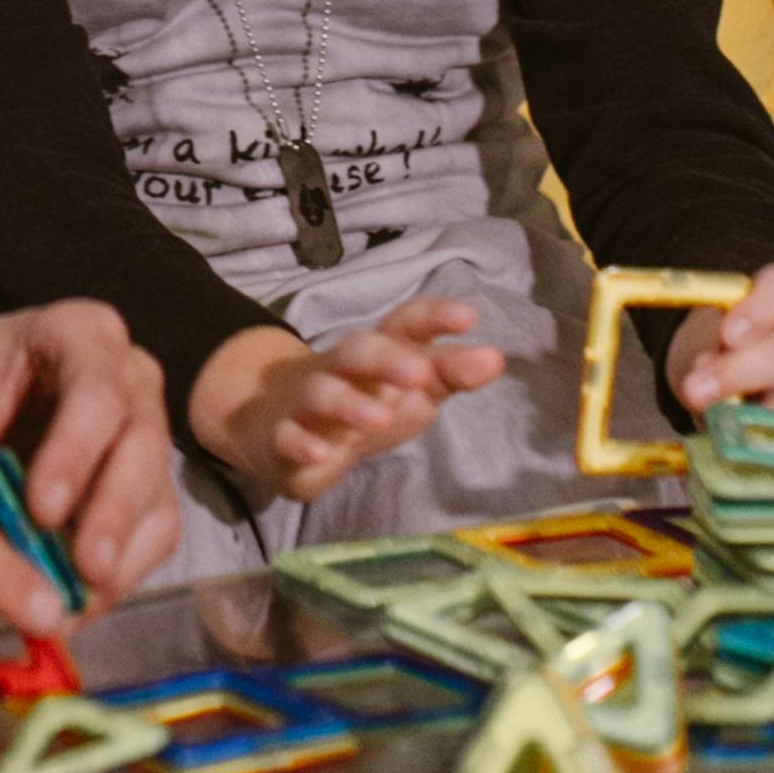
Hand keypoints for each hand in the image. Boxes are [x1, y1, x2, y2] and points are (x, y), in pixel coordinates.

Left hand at [0, 296, 179, 605]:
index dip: (76, 455)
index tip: (41, 512)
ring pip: (156, 501)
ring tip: (72, 606)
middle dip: (111, 517)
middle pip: (143, 449)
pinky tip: (74, 607)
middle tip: (80, 572)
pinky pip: (152, 538)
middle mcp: (131, 380)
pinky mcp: (145, 490)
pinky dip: (117, 578)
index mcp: (82, 335)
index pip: (96, 393)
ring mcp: (147, 435)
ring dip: (118, 559)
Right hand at [189, 297, 505, 507]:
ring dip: (349, 404)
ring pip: (323, 393)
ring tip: (378, 420)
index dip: (432, 317)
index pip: (404, 325)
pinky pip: (288, 438)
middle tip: (420, 373)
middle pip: (358, 351)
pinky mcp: (285, 440)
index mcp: (377, 352)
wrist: (277, 423)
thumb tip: (495, 357)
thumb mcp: (409, 388)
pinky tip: (320, 455)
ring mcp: (308, 403)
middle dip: (386, 358)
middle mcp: (341, 369)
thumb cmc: (362, 400)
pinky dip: (301, 444)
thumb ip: (449, 373)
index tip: (468, 317)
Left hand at [666, 262, 773, 421]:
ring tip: (720, 433)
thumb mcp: (710, 342)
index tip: (728, 333)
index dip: (759, 309)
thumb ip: (705, 355)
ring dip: (757, 422)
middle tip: (697, 391)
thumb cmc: (729, 353)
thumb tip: (701, 384)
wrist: (751, 383)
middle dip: (742, 372)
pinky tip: (750, 457)